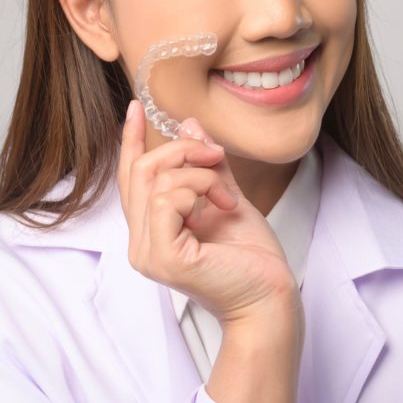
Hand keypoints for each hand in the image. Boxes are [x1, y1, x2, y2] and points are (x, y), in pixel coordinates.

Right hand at [117, 99, 299, 326]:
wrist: (272, 296)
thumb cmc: (252, 257)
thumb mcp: (226, 196)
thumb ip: (205, 165)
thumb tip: (187, 124)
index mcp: (152, 230)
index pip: (130, 178)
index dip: (130, 140)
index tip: (136, 107)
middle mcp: (141, 242)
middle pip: (141, 170)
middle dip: (182, 150)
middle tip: (217, 155)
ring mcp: (148, 253)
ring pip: (156, 180)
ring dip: (200, 175)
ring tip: (227, 195)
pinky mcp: (163, 257)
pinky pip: (166, 199)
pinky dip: (198, 189)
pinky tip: (222, 205)